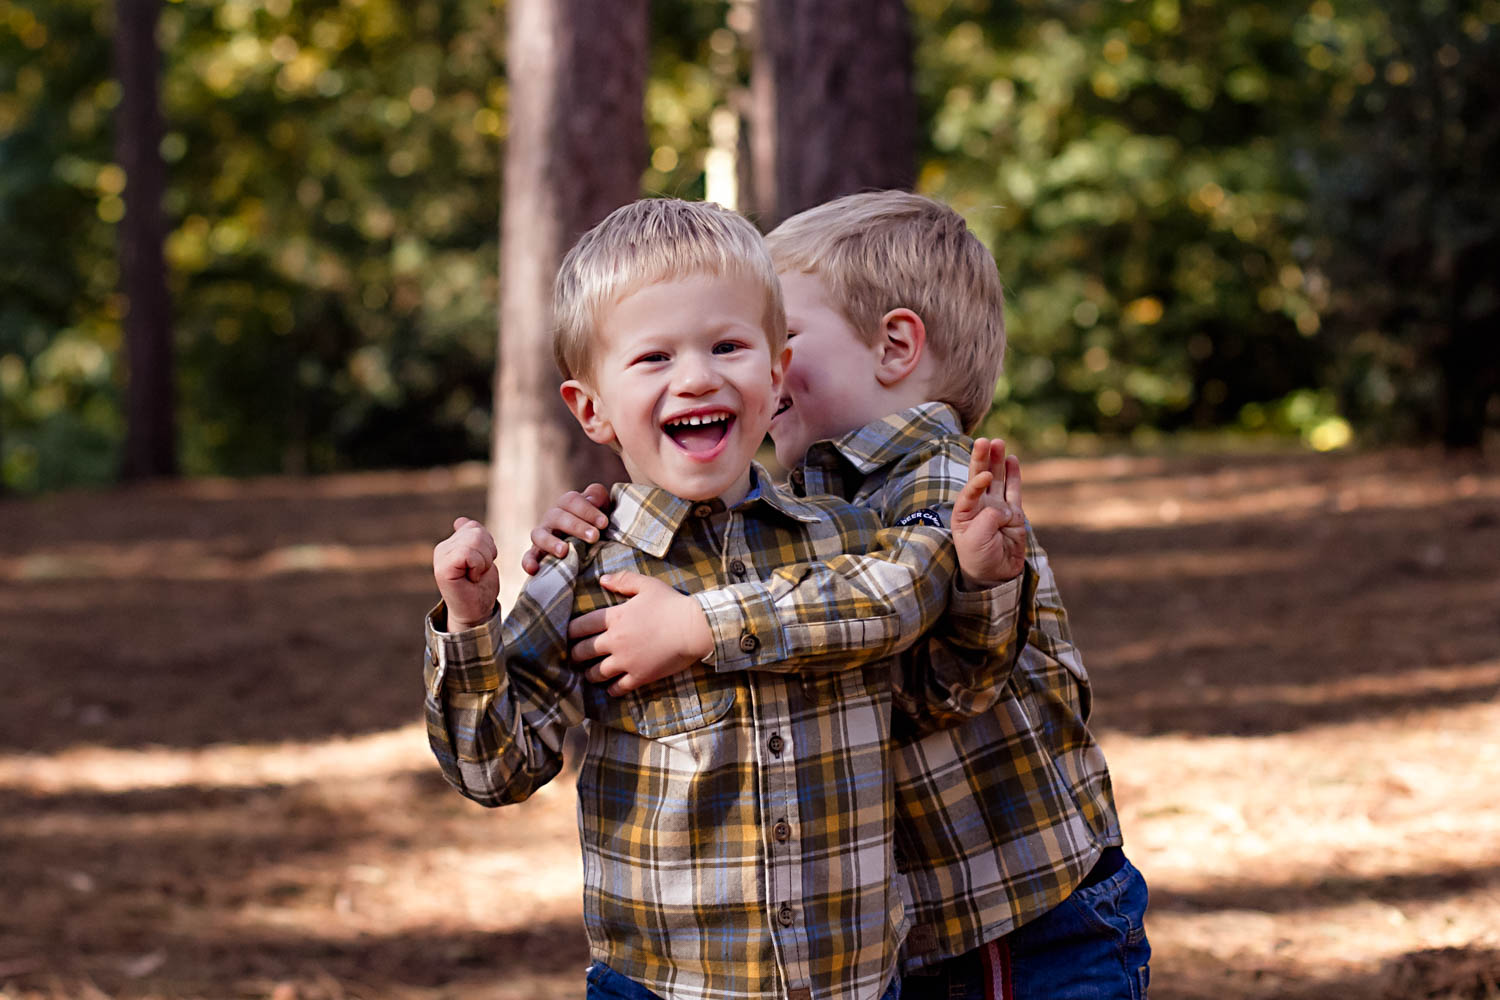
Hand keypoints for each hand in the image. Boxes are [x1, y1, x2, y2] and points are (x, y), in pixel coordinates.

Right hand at [433, 517, 500, 629]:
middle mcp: (442, 548)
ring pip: (474, 540)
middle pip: (476, 532)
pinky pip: (468, 553)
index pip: (474, 527)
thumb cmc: (479, 588)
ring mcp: (440, 557)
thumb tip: (460, 521)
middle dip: (487, 552)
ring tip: (476, 575)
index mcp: (450, 544)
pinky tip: (473, 577)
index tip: (482, 564)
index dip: (487, 545)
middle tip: (479, 571)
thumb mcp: (482, 556)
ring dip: (484, 560)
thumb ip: (472, 538)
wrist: (475, 613)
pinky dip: (479, 566)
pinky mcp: (442, 569)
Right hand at [520, 483, 611, 575]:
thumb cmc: (596, 522)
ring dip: (550, 542)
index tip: (604, 523)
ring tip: (563, 551)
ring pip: (540, 535)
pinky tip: (533, 569)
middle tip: (594, 536)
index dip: (588, 511)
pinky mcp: (537, 553)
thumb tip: (593, 499)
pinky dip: (529, 562)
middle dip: (577, 526)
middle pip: (559, 517)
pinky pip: (529, 556)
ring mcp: (543, 535)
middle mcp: (552, 517)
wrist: (590, 542)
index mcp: (567, 503)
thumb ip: (597, 496)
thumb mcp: (601, 506)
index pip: (573, 501)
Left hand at [567, 571, 713, 695]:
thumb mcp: (647, 585)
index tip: (569, 635)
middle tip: (574, 656)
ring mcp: (626, 661)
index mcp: (614, 617)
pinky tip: (611, 687)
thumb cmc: (672, 604)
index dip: (570, 632)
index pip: (580, 626)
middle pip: (582, 652)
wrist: (695, 628)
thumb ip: (623, 581)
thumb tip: (601, 579)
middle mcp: (615, 641)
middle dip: (575, 655)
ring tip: (589, 673)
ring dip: (590, 674)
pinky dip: (611, 689)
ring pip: (596, 673)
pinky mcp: (640, 676)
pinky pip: (618, 688)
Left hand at [951, 438, 1025, 588]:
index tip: (985, 477)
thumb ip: (990, 518)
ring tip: (998, 442)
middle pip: (980, 477)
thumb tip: (1007, 508)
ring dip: (997, 461)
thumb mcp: (977, 538)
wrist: (995, 574)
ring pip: (998, 479)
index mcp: (963, 512)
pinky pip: (1013, 490)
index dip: (976, 481)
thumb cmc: (979, 557)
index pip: (969, 490)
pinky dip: (1013, 475)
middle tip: (985, 440)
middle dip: (982, 459)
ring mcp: (997, 507)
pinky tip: (1012, 459)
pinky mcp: (1014, 513)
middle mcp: (979, 506)